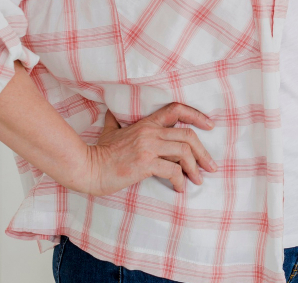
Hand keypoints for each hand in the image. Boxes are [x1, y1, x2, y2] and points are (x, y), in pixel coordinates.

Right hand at [80, 103, 216, 196]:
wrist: (86, 168)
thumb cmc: (99, 153)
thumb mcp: (110, 131)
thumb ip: (115, 120)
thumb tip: (112, 111)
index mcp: (146, 123)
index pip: (177, 109)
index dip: (197, 115)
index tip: (210, 126)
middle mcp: (150, 132)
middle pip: (188, 135)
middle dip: (203, 152)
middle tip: (211, 166)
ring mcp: (148, 147)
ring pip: (184, 152)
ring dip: (195, 168)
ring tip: (198, 180)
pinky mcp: (145, 163)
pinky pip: (172, 170)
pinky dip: (181, 180)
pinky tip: (180, 188)